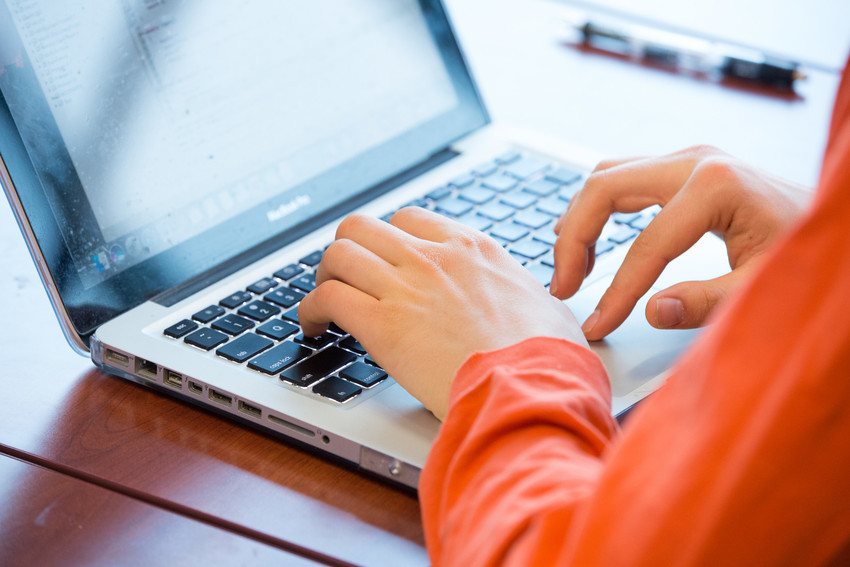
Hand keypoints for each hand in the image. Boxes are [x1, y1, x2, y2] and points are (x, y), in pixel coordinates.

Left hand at [299, 207, 587, 419]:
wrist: (533, 387)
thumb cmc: (546, 356)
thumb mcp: (544, 305)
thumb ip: (520, 295)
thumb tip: (529, 303)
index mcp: (472, 249)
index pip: (409, 220)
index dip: (387, 240)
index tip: (383, 261)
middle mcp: (434, 258)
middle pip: (363, 226)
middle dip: (348, 250)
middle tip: (346, 277)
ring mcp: (406, 287)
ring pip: (339, 254)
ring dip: (325, 276)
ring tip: (324, 301)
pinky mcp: (383, 325)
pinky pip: (327, 297)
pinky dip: (310, 310)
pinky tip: (313, 326)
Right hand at [549, 145, 810, 340]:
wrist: (840, 220)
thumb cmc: (810, 250)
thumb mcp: (765, 284)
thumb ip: (710, 301)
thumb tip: (652, 311)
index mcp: (715, 185)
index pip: (645, 245)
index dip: (616, 292)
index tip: (597, 325)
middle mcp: (694, 159)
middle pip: (602, 189)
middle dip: (574, 241)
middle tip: (564, 289)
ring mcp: (688, 156)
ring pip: (605, 176)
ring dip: (580, 220)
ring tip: (571, 268)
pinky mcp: (684, 165)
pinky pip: (622, 176)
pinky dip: (597, 207)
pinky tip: (590, 239)